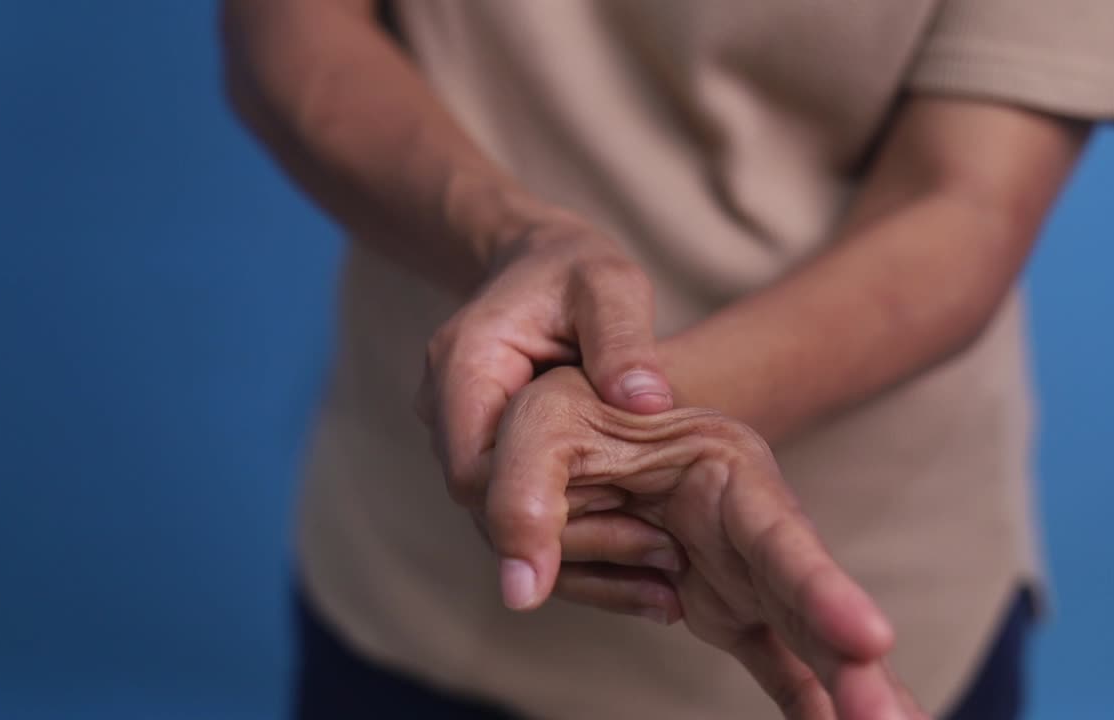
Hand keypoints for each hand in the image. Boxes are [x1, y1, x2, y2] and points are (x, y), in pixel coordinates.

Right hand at [414, 214, 676, 576]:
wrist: (539, 267)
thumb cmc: (575, 271)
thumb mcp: (610, 285)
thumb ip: (624, 339)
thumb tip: (646, 403)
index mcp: (466, 363)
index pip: (472, 467)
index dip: (525, 513)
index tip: (611, 536)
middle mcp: (449, 409)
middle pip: (486, 506)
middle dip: (567, 543)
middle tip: (660, 564)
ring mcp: (465, 437)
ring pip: (502, 522)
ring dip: (577, 555)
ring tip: (664, 585)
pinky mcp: (493, 458)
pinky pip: (522, 512)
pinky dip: (577, 544)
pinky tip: (644, 574)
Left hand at [485, 367, 926, 719]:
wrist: (593, 418)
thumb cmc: (570, 407)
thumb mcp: (538, 425)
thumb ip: (525, 494)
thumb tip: (520, 590)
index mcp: (726, 469)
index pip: (780, 536)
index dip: (823, 588)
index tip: (871, 641)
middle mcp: (752, 525)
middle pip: (813, 602)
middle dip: (855, 663)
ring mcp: (747, 573)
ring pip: (810, 641)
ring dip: (848, 692)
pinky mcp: (730, 609)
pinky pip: (776, 664)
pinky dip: (808, 701)